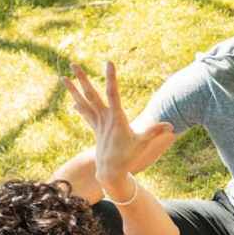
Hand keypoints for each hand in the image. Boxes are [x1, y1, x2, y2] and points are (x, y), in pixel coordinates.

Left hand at [63, 62, 172, 195]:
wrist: (110, 171)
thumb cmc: (128, 157)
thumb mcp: (142, 143)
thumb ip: (154, 131)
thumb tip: (170, 126)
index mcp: (116, 118)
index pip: (113, 93)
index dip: (111, 77)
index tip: (109, 63)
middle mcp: (104, 118)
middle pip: (91, 95)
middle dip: (82, 79)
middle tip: (73, 64)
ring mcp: (98, 123)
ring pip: (83, 103)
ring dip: (73, 90)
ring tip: (62, 78)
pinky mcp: (96, 129)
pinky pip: (86, 115)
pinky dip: (80, 107)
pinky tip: (73, 101)